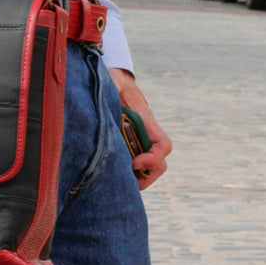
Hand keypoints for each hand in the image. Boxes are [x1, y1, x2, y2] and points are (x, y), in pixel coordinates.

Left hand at [110, 68, 172, 190]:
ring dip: (134, 179)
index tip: (134, 162)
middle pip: (159, 165)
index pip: (163, 145)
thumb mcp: (112, 84)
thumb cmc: (114, 82)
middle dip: (144, 178)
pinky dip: (126, 174)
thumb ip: (110, 88)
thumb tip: (103, 93)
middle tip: (122, 182)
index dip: (153, 158)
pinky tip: (106, 173)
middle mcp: (147, 135)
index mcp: (145, 121)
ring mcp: (140, 143)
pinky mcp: (130, 148)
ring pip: (147, 170)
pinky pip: (135, 167)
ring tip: (111, 180)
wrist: (117, 82)